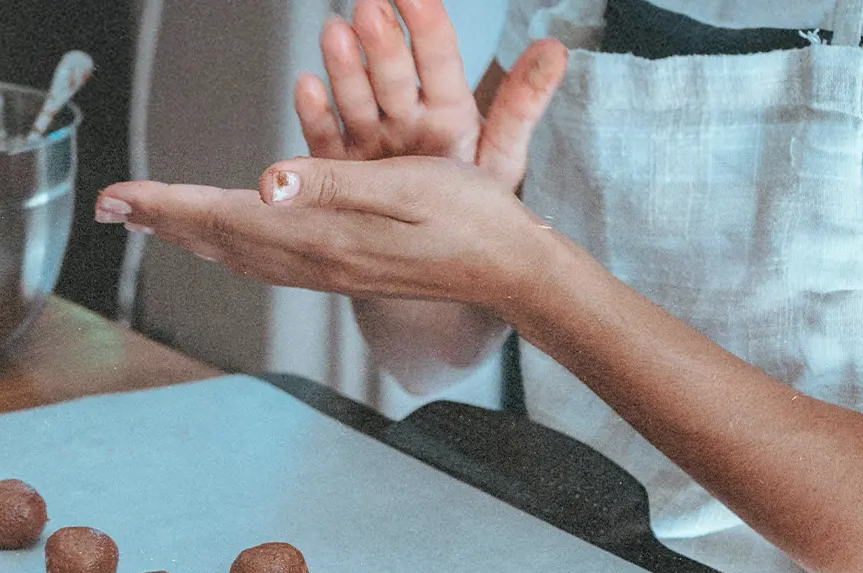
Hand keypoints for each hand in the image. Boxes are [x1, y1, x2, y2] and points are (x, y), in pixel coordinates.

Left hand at [96, 156, 544, 307]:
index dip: (164, 205)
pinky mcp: (344, 270)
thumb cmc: (470, 218)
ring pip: (239, 253)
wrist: (509, 270)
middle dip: (161, 220)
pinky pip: (267, 260)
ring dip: (190, 234)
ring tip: (153, 219)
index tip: (115, 196)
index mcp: (322, 235)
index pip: (223, 216)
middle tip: (111, 205)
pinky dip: (230, 244)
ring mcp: (329, 271)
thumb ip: (333, 183)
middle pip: (218, 239)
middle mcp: (316, 259)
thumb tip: (266, 182)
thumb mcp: (406, 185)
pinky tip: (227, 237)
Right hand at [295, 0, 567, 191]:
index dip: (428, 24)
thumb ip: (521, 104)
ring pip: (357, 98)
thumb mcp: (502, 157)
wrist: (436, 257)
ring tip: (335, 34)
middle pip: (394, 75)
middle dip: (383, 43)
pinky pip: (326, 138)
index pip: (439, 59)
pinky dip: (315, 113)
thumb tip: (554, 48)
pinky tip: (307, 86)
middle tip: (371, 10)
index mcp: (448, 111)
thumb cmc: (471, 207)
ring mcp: (372, 140)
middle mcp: (407, 118)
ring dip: (345, 67)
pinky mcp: (341, 167)